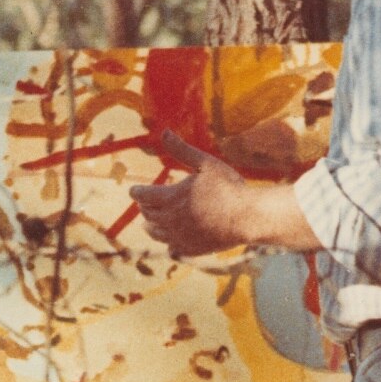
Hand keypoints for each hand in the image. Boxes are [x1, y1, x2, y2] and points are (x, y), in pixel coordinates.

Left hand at [128, 129, 250, 257]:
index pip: (143, 196)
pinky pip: (172, 250)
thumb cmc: (228, 186)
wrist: (247, 217)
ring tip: (149, 224)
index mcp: (171, 198)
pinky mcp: (192, 250)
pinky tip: (169, 243)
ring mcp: (180, 237)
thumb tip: (164, 132)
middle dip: (144, 208)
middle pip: (148, 215)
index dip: (136, 192)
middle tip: (143, 204)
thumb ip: (182, 150)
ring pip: (156, 234)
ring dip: (150, 227)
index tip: (133, 190)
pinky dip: (167, 244)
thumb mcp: (205, 163)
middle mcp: (171, 220)